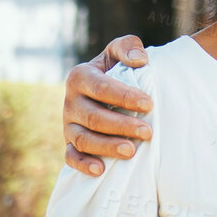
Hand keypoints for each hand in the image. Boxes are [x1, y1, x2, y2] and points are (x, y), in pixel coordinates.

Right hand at [64, 35, 153, 176]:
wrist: (105, 92)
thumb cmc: (117, 70)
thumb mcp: (120, 52)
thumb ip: (128, 47)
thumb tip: (139, 60)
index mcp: (80, 77)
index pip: (101, 87)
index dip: (124, 96)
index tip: (149, 104)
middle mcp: (70, 102)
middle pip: (94, 117)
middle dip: (121, 126)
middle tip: (147, 132)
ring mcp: (68, 125)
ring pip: (82, 140)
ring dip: (107, 147)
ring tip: (131, 151)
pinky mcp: (69, 144)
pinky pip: (71, 158)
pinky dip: (83, 165)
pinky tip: (101, 170)